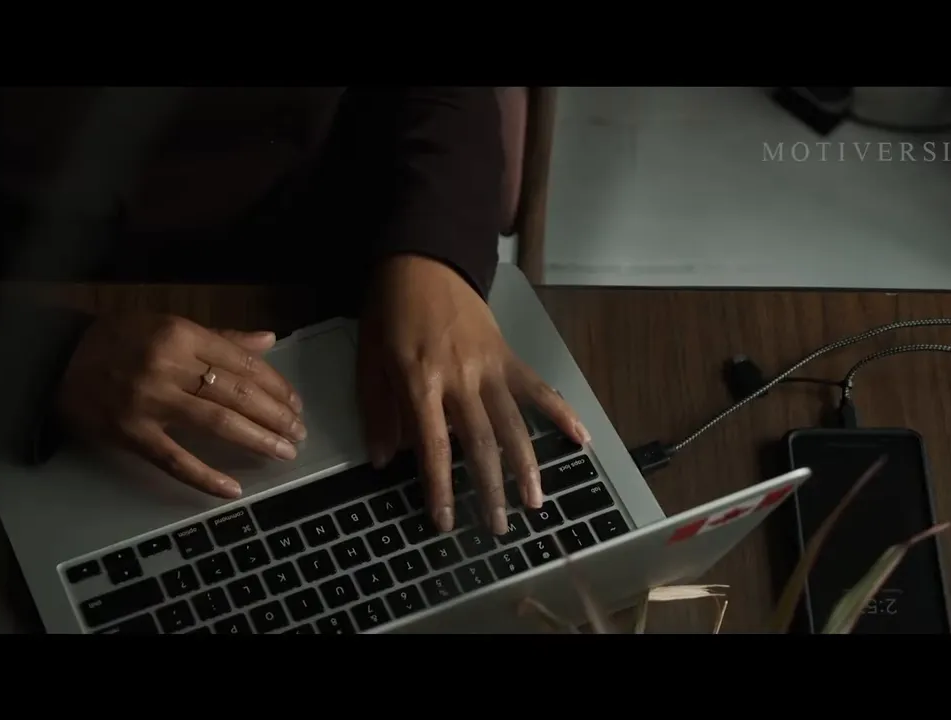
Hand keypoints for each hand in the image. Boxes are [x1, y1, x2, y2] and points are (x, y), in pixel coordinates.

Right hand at [57, 315, 305, 497]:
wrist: (56, 360)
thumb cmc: (117, 339)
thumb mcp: (168, 326)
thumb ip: (220, 337)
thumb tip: (268, 341)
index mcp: (182, 335)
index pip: (243, 362)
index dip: (275, 385)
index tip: (295, 403)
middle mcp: (169, 366)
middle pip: (236, 393)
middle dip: (275, 415)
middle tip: (298, 432)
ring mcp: (150, 403)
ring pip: (217, 423)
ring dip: (257, 439)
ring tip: (283, 451)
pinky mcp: (132, 435)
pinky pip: (176, 460)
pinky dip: (206, 477)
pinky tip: (232, 490)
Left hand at [358, 255, 589, 533]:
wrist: (423, 258)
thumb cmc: (388, 310)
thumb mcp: (369, 359)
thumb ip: (377, 410)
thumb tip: (384, 461)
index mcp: (420, 381)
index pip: (434, 447)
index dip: (440, 489)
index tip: (445, 523)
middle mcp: (460, 378)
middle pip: (481, 443)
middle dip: (491, 489)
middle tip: (498, 527)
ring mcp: (489, 366)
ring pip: (514, 423)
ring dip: (527, 466)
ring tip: (537, 502)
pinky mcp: (507, 355)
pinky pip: (538, 387)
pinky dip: (561, 411)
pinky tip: (581, 438)